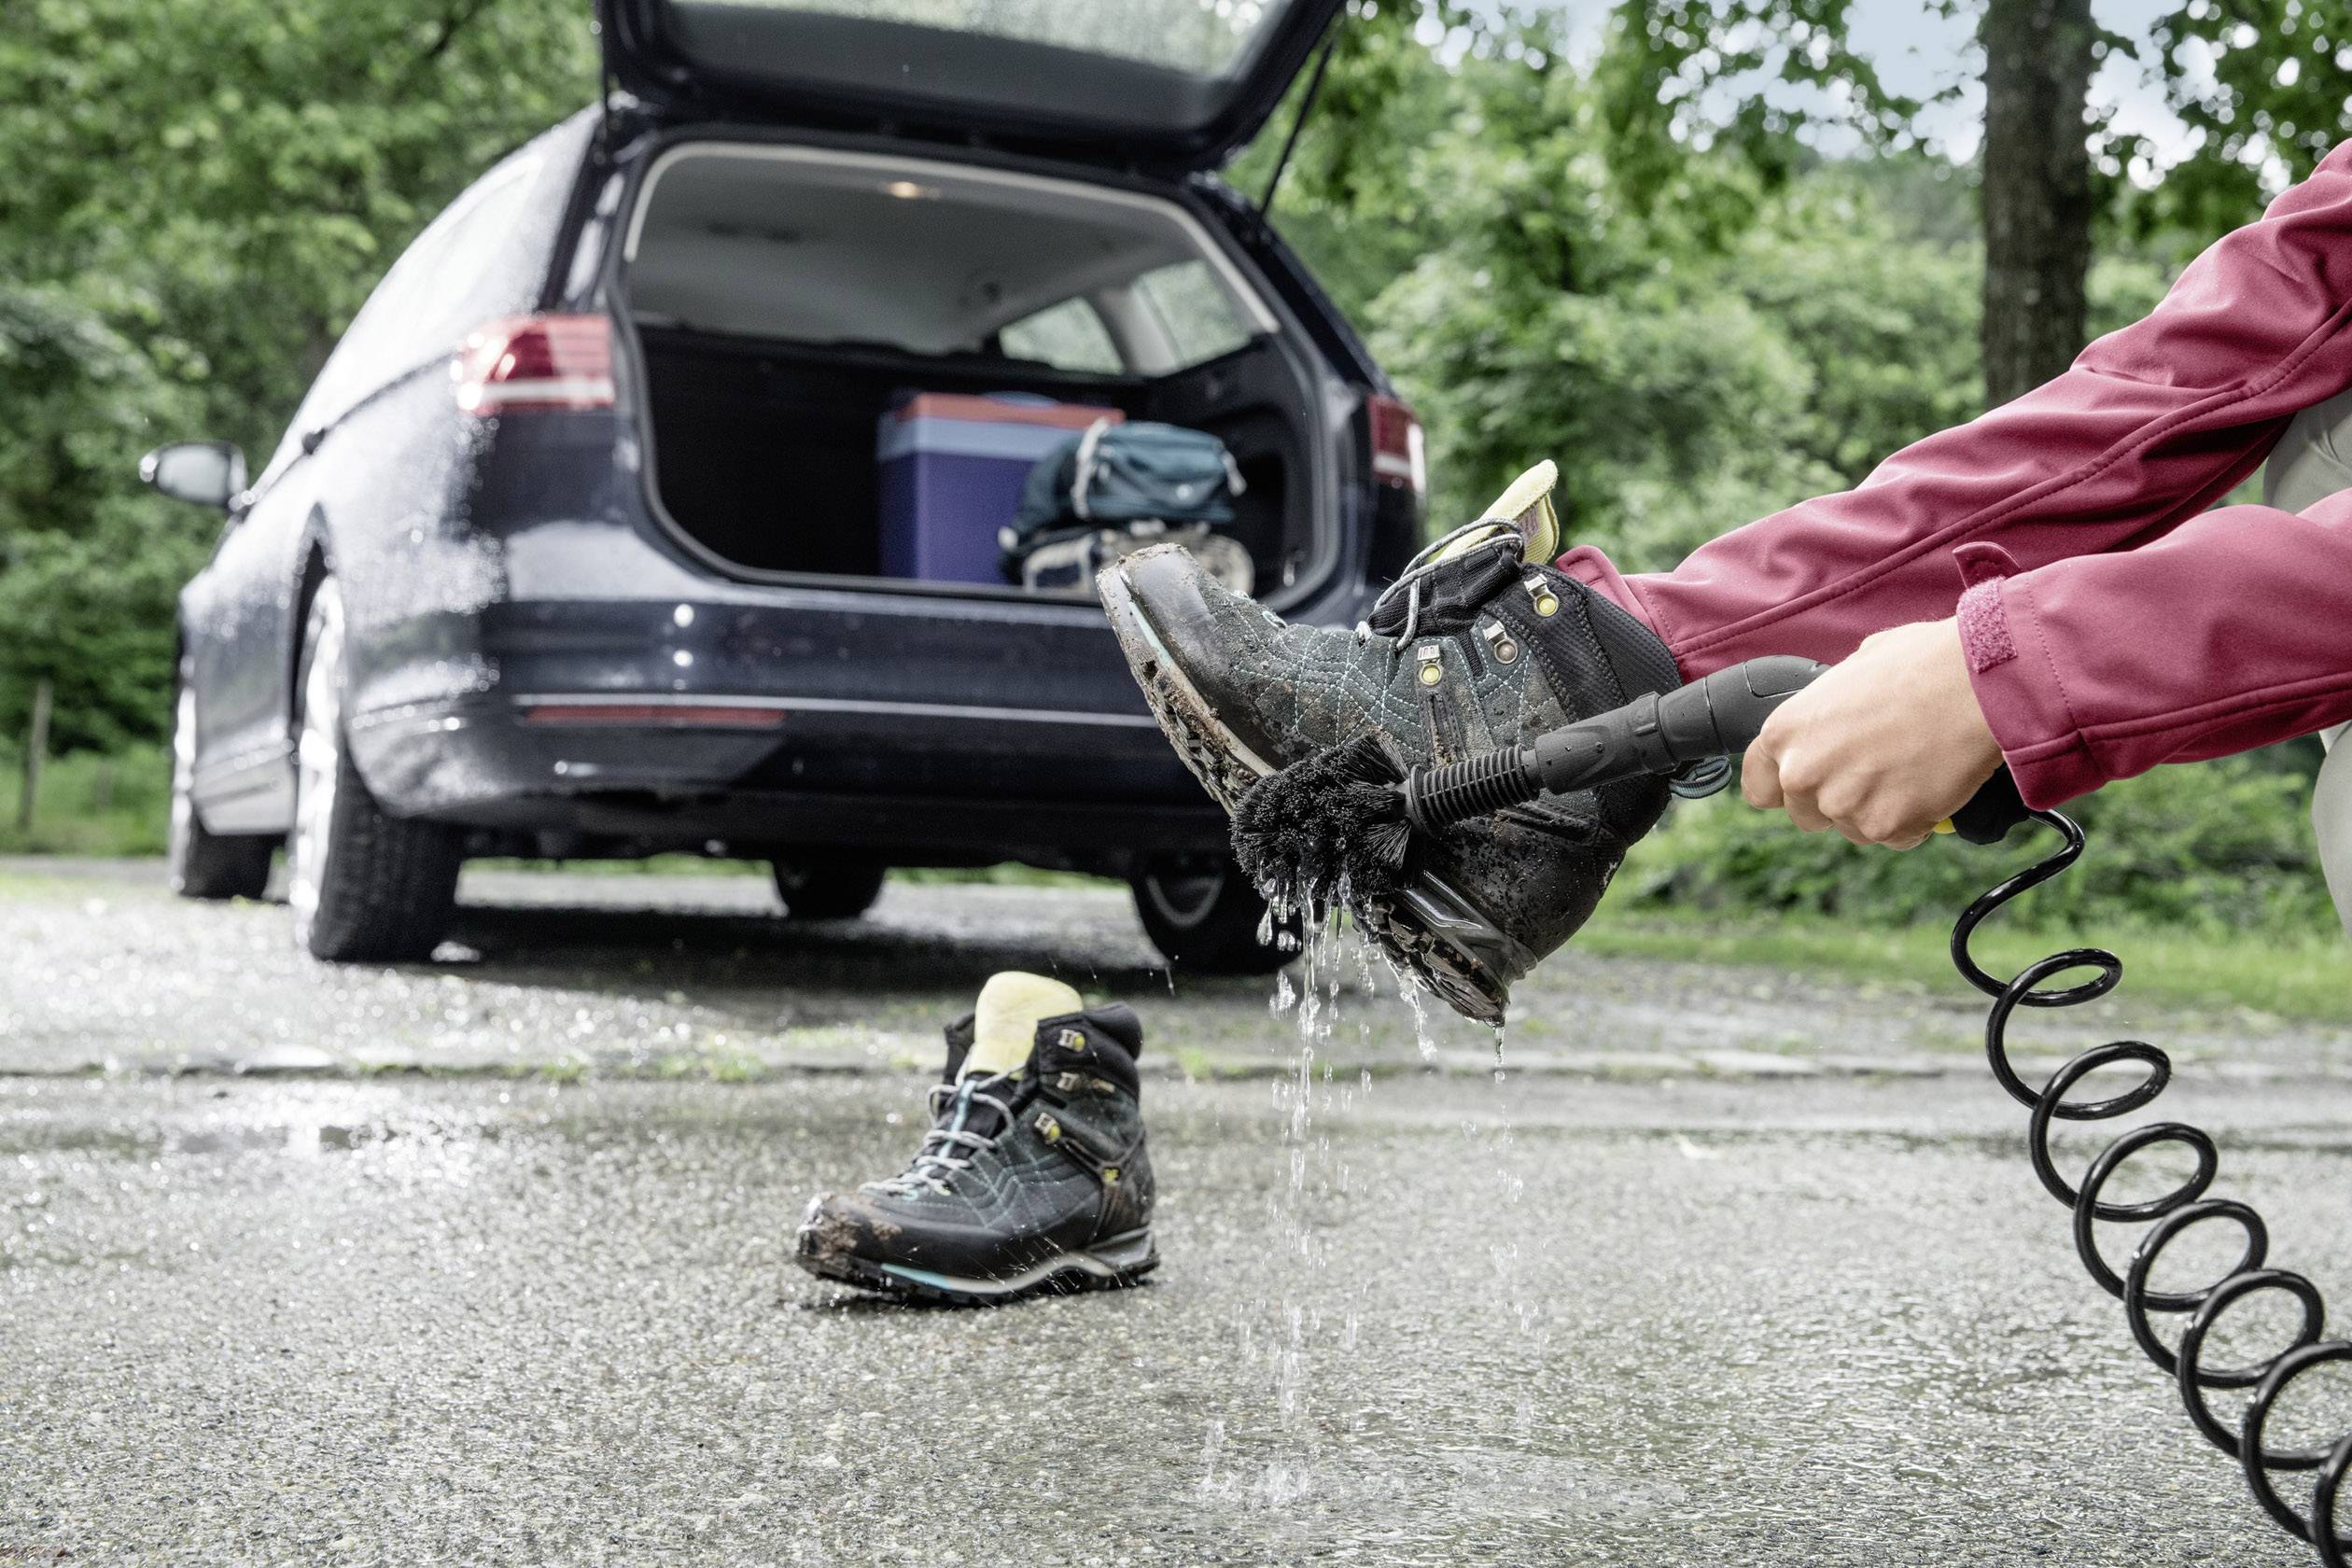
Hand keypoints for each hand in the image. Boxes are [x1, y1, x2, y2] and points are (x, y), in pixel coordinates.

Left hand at [1741, 619, 2003, 848]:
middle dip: (1836, 801)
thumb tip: (1836, 714)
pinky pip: (1895, 837)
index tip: (1809, 785)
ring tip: (1909, 767)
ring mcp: (1843, 804)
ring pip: (1852, 829)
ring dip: (1877, 810)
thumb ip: (1828, 706)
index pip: (1759, 788)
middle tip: (1875, 770)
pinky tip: (1929, 783)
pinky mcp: (1886, 825)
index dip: (1783, 789)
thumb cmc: (1920, 665)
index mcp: (1784, 733)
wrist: (1974, 685)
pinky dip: (1914, 821)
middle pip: (1806, 815)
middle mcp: (1803, 773)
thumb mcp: (1854, 669)